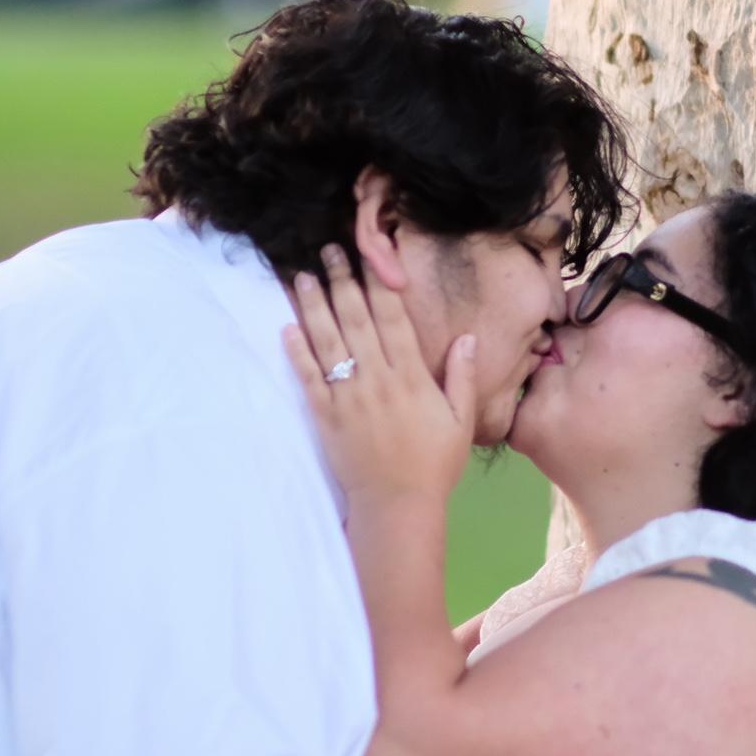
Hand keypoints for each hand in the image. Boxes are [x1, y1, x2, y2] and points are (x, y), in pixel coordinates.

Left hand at [283, 244, 476, 508]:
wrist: (397, 505)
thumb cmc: (434, 463)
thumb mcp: (462, 421)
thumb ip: (462, 376)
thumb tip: (468, 336)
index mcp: (412, 377)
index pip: (393, 319)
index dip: (379, 284)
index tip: (368, 257)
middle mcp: (378, 379)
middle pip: (357, 320)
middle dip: (342, 282)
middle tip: (328, 250)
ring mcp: (349, 397)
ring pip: (328, 342)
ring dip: (314, 307)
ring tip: (303, 276)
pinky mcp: (326, 417)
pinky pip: (309, 378)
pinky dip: (297, 352)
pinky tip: (287, 327)